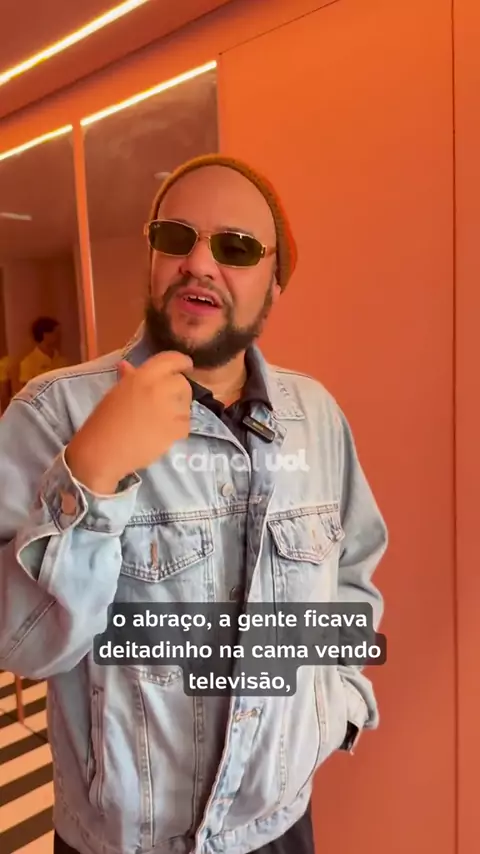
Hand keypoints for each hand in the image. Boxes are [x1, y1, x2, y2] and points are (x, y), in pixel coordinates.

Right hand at [65, 351, 192, 493]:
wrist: (102, 450)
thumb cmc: (103, 421)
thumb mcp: (115, 393)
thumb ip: (128, 378)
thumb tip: (127, 366)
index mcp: (143, 376)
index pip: (172, 359)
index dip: (182, 362)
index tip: (185, 367)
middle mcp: (159, 388)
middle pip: (183, 383)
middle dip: (179, 390)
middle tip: (168, 400)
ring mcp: (169, 410)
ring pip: (187, 405)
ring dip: (179, 410)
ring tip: (162, 419)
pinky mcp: (174, 430)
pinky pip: (185, 424)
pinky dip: (178, 428)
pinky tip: (163, 432)